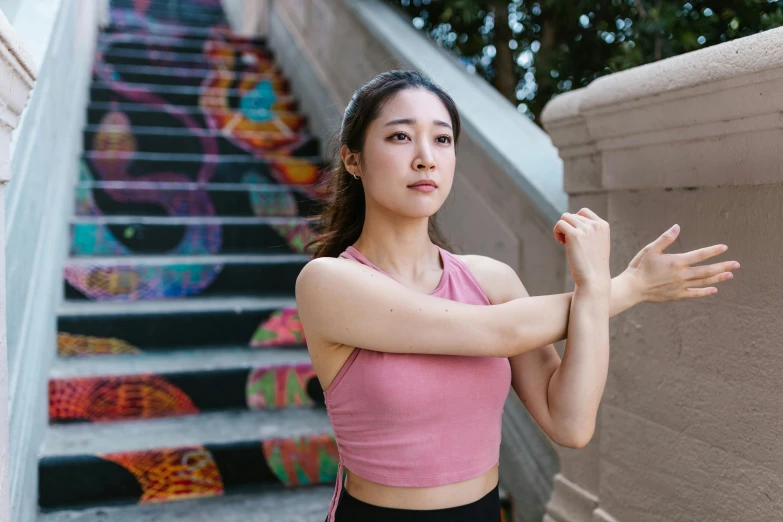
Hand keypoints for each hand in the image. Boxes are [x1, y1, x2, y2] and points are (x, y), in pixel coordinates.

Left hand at [553, 208, 610, 287]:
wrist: (594, 280)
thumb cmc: (593, 265)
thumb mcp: (597, 244)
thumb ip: (589, 231)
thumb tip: (571, 218)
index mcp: (603, 225)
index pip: (584, 212)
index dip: (575, 221)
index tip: (575, 235)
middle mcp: (595, 225)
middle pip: (573, 215)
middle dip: (568, 228)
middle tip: (569, 243)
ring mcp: (585, 229)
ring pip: (565, 217)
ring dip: (561, 228)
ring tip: (564, 242)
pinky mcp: (574, 235)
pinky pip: (559, 224)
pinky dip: (556, 232)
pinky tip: (561, 243)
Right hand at [624, 224, 739, 302]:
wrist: (633, 288)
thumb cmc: (640, 267)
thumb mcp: (650, 249)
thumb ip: (665, 239)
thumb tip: (677, 227)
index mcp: (676, 262)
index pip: (699, 255)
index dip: (713, 251)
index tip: (724, 247)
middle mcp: (682, 275)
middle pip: (706, 270)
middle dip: (723, 266)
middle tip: (736, 264)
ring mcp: (680, 286)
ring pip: (703, 282)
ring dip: (718, 278)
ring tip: (730, 275)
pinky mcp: (677, 295)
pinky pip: (695, 294)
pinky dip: (705, 292)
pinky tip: (714, 290)